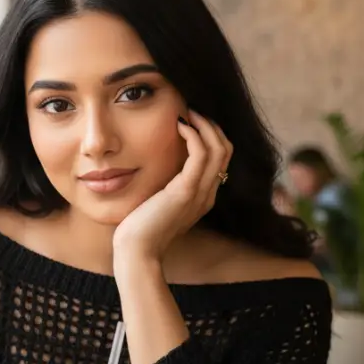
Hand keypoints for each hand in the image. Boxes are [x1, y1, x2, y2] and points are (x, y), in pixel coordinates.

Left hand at [112, 109, 232, 264]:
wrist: (137, 252)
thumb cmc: (140, 230)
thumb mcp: (158, 203)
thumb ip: (165, 187)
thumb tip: (159, 168)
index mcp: (202, 197)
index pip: (221, 159)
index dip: (211, 135)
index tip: (191, 120)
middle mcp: (207, 195)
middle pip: (226, 150)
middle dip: (211, 126)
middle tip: (192, 111)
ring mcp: (199, 194)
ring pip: (219, 149)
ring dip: (205, 125)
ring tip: (187, 113)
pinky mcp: (185, 192)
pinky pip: (201, 155)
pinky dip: (193, 135)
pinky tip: (178, 125)